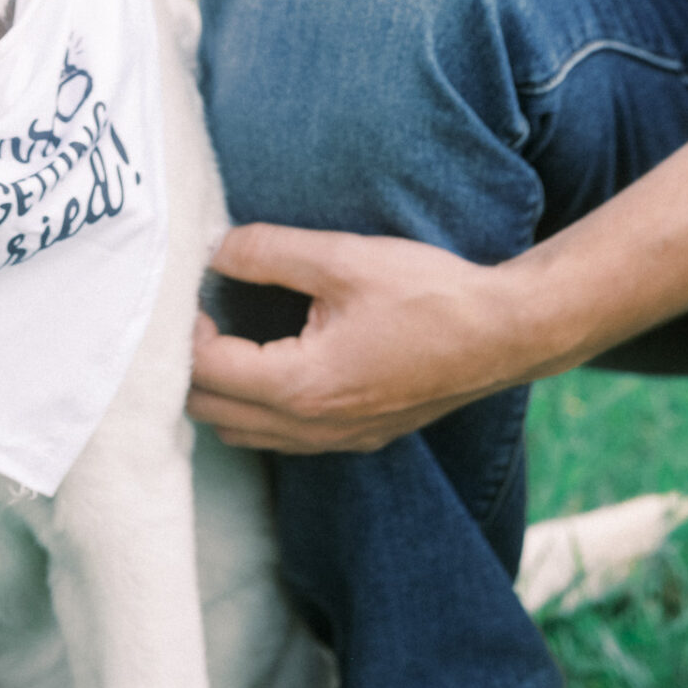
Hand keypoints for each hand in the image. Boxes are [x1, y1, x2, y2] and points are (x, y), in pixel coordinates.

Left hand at [187, 222, 537, 452]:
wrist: (505, 334)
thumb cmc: (429, 294)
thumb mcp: (343, 257)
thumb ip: (269, 252)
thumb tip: (214, 247)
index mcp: (302, 387)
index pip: (206, 371)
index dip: (182, 330)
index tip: (187, 289)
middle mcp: (313, 428)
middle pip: (214, 413)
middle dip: (189, 366)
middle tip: (192, 312)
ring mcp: (338, 440)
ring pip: (244, 433)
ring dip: (220, 392)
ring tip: (220, 334)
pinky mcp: (358, 436)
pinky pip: (282, 437)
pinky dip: (255, 406)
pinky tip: (265, 360)